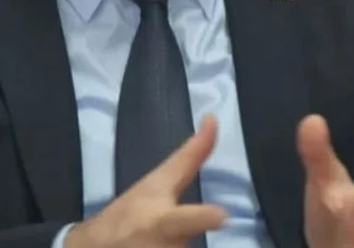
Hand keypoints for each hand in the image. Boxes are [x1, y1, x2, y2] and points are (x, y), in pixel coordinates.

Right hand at [65, 116, 225, 247]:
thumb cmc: (131, 211)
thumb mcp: (158, 182)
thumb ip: (192, 156)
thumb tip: (214, 119)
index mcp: (163, 222)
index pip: (184, 220)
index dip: (204, 218)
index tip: (222, 214)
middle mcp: (164, 247)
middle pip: (191, 247)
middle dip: (187, 240)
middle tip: (182, 230)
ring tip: (156, 243)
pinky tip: (158, 247)